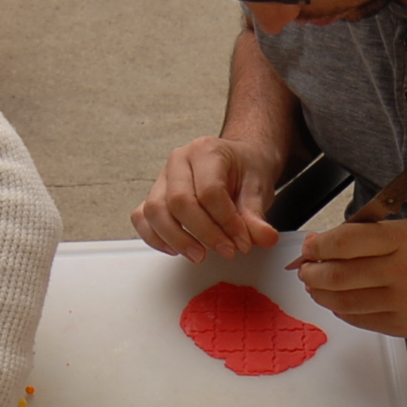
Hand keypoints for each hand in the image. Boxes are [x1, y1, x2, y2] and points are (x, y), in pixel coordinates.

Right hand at [134, 136, 283, 261]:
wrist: (238, 162)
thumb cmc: (245, 171)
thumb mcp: (259, 189)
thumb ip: (257, 216)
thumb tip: (265, 238)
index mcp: (206, 151)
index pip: (210, 191)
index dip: (226, 222)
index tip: (242, 242)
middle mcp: (179, 161)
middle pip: (179, 202)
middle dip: (203, 233)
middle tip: (226, 251)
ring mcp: (162, 178)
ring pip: (155, 211)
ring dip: (177, 239)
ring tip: (200, 255)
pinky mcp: (154, 195)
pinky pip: (142, 217)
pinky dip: (155, 237)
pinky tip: (176, 250)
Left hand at [293, 219, 406, 339]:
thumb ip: (374, 235)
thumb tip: (329, 241)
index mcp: (404, 240)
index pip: (345, 241)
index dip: (319, 246)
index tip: (310, 247)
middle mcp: (402, 271)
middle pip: (338, 274)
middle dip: (312, 272)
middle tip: (305, 268)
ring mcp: (402, 302)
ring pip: (344, 301)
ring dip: (321, 293)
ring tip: (316, 285)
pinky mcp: (403, 326)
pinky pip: (360, 319)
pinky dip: (342, 310)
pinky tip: (339, 302)